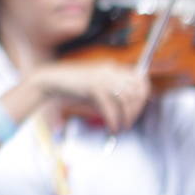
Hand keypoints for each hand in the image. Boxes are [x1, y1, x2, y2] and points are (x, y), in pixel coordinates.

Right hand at [33, 61, 152, 131]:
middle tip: (130, 121)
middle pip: (136, 90)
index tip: (140, 108)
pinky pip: (111, 108)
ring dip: (127, 116)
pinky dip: (113, 120)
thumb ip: (112, 93)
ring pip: (126, 99)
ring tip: (122, 126)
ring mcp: (102, 78)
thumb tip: (130, 108)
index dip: (143, 94)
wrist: (51, 80)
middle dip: (137, 109)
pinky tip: (112, 126)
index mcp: (112, 67)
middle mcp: (110, 70)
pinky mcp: (93, 87)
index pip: (139, 78)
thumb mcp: (96, 86)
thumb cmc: (72, 86)